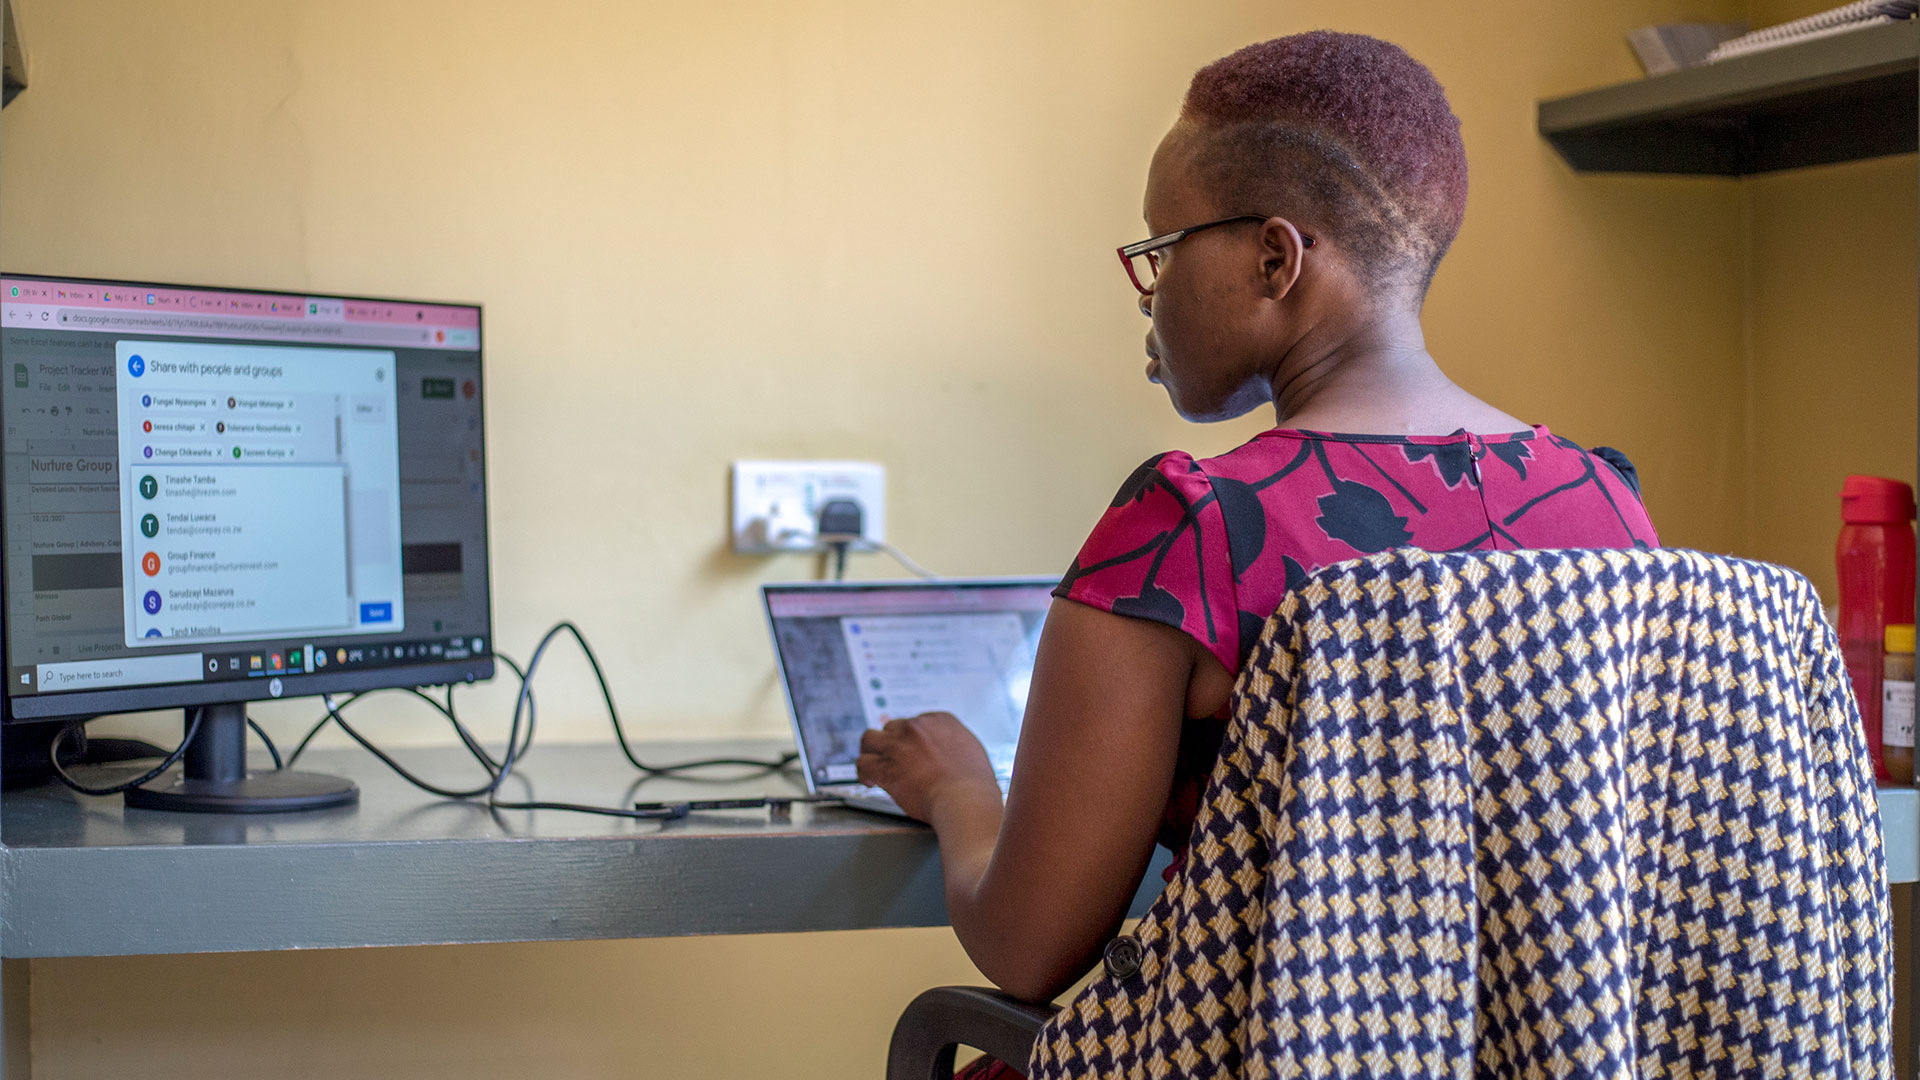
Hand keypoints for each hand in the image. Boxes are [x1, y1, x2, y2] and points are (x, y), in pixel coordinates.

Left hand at [856, 712, 999, 822]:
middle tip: (894, 759)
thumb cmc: (973, 785)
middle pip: (892, 728)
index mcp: (939, 721)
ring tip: (874, 763)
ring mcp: (898, 745)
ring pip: (870, 739)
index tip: (911, 751)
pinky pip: (863, 763)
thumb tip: (949, 752)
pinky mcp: (885, 766)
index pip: (916, 723)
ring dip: (871, 752)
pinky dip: (864, 773)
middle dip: (892, 744)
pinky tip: (870, 781)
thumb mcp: (972, 751)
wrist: (965, 800)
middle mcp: (916, 727)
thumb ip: (955, 745)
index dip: (911, 739)